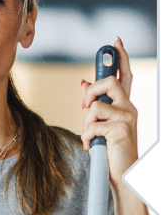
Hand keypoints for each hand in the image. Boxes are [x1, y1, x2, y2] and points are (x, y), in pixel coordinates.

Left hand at [80, 37, 138, 184]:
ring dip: (86, 123)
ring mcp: (127, 118)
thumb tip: (84, 82)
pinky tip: (91, 146)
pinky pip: (93, 126)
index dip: (120, 58)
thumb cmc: (109, 148)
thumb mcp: (99, 123)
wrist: (121, 173)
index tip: (115, 42)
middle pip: (109, 82)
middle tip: (84, 107)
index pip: (125, 76)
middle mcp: (129, 107)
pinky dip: (86, 137)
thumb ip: (93, 103)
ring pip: (96, 106)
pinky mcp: (121, 130)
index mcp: (124, 104)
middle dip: (91, 92)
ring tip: (91, 137)